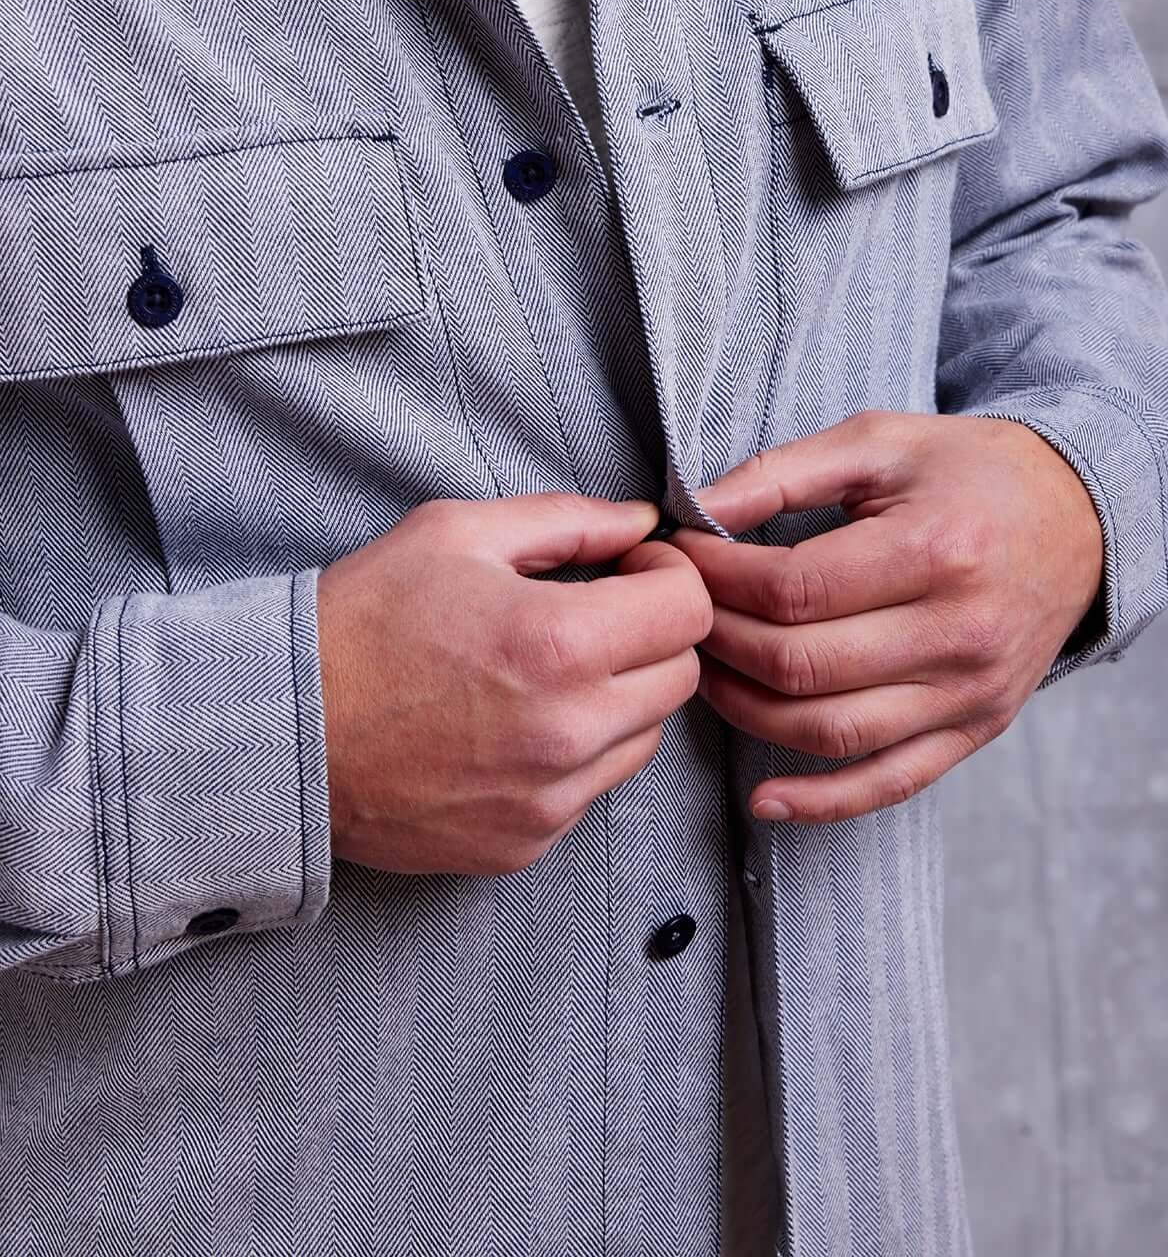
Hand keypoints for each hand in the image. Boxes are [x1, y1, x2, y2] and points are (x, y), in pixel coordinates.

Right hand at [317, 494, 710, 874]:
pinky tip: (513, 725)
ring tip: (549, 672)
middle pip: (682, 677)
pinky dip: (575, 754)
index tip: (630, 572)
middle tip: (597, 615)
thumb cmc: (362, 619)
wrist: (281, 730)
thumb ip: (568, 521)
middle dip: (652, 635)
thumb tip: (641, 521)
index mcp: (559, 644)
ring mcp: (549, 798)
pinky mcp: (525, 844)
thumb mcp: (457, 533)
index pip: (690, 612)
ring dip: (620, 698)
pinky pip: (592, 789)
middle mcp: (568, 731)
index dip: (667, 577)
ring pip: (645, 738)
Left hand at [671, 411, 1103, 823]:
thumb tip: (696, 509)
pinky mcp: (976, 728)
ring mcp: (970, 691)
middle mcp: (958, 631)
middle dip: (721, 639)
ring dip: (747, 711)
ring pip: (831, 731)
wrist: (1078, 515)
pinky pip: (890, 783)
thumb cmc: (968, 471)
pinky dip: (822, 802)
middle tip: (682, 611)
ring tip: (705, 670)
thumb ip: (783, 472)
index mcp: (934, 550)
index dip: (718, 579)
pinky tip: (765, 801)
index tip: (679, 557)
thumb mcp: (880, 442)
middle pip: (803, 665)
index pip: (795, 590)